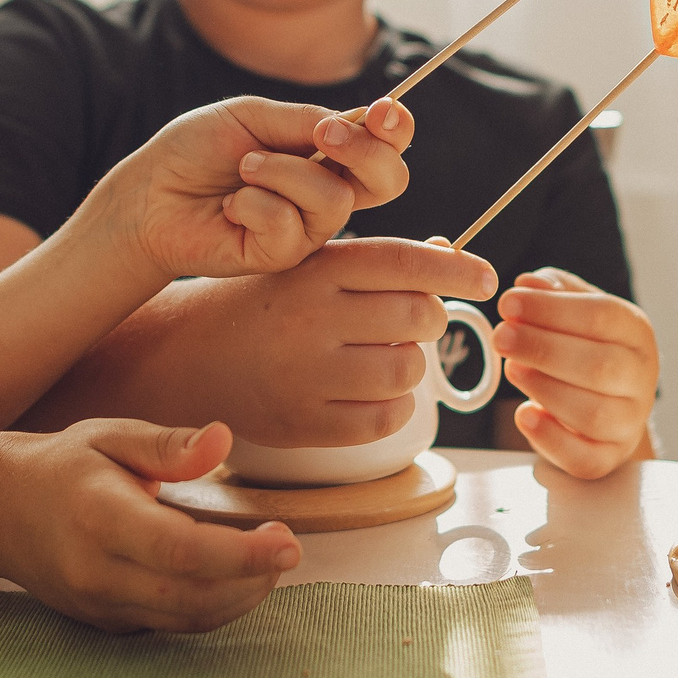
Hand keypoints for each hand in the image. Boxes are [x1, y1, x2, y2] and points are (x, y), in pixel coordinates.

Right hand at [0, 418, 299, 632]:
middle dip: (252, 580)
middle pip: (189, 595)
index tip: (288, 541)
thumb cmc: (64, 465)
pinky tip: (234, 579)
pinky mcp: (104, 621)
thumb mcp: (111, 435)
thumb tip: (223, 439)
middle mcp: (95, 570)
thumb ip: (168, 442)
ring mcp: (97, 603)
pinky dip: (211, 608)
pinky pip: (168, 626)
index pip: (180, 549)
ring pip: (183, 619)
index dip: (242, 554)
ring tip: (269, 563)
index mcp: (99, 515)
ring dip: (239, 598)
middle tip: (287, 548)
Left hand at [79, 96, 414, 286]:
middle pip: (389, 180)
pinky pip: (291, 225)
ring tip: (243, 171)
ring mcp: (308, 228)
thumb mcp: (252, 118)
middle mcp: (326, 192)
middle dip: (364, 150)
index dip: (395, 128)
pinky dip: (254, 203)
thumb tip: (360, 120)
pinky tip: (229, 206)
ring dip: (281, 173)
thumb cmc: (196, 151)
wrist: (148, 195)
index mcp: (326, 154)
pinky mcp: (282, 257)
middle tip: (322, 135)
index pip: (385, 145)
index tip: (382, 111)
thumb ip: (305, 120)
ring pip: (335, 200)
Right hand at [169, 238, 498, 446]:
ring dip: (411, 366)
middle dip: (429, 320)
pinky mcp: (304, 424)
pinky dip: (393, 407)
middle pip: (420, 318)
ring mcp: (307, 376)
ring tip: (383, 357)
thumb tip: (449, 253)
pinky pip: (385, 420)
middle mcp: (312, 320)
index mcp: (316, 270)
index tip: (488, 277)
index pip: (405, 262)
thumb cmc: (264, 303)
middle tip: (412, 322)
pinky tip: (372, 393)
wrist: (189, 355)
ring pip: (409, 372)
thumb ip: (375, 261)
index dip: (456, 269)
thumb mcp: (309, 265)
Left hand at [492, 268, 658, 478]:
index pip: (602, 316)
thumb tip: (527, 284)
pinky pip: (584, 458)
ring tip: (511, 368)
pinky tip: (524, 414)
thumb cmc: (585, 344)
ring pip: (593, 413)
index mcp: (636, 332)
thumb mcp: (574, 307)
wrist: (607, 399)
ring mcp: (630, 422)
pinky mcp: (609, 458)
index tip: (508, 303)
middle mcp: (642, 378)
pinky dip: (550, 438)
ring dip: (545, 389)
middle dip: (543, 349)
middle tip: (501, 336)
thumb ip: (552, 292)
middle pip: (600, 367)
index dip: (552, 309)